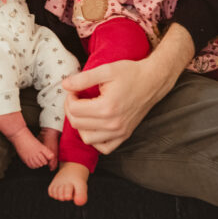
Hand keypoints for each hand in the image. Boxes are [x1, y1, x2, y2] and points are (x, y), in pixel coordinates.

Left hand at [62, 23, 191, 153]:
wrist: (153, 81)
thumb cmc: (131, 73)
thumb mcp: (105, 70)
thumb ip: (83, 78)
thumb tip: (64, 85)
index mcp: (107, 107)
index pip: (74, 109)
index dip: (69, 97)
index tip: (74, 89)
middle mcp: (113, 123)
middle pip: (77, 124)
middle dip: (71, 109)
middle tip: (76, 97)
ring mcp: (120, 132)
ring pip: (87, 138)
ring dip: (80, 125)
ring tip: (84, 111)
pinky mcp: (124, 135)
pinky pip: (104, 147)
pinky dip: (95, 139)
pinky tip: (94, 125)